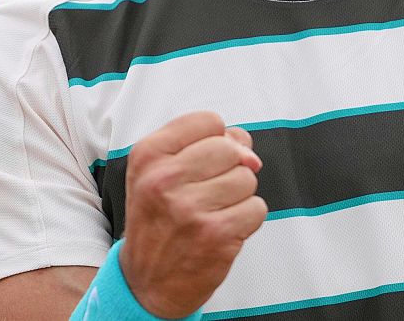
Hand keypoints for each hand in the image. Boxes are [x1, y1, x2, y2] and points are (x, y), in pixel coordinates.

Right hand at [118, 112, 266, 317]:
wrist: (146, 281)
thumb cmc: (158, 220)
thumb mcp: (160, 173)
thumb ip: (202, 145)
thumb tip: (246, 145)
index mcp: (148, 155)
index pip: (209, 121)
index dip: (216, 140)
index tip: (202, 162)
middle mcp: (164, 179)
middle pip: (231, 149)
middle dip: (230, 169)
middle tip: (207, 192)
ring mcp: (190, 208)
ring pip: (247, 178)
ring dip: (238, 196)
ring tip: (212, 212)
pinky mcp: (215, 234)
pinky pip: (257, 208)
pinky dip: (246, 220)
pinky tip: (222, 229)